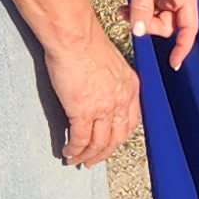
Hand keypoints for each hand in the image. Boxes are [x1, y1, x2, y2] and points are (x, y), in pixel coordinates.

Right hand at [47, 31, 143, 168]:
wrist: (75, 37)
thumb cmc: (87, 42)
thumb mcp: (112, 63)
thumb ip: (112, 81)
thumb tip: (102, 91)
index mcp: (130, 87)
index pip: (130, 122)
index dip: (119, 137)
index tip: (111, 144)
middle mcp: (121, 100)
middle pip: (116, 138)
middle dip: (104, 153)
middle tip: (94, 160)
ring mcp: (103, 108)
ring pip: (98, 143)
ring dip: (87, 155)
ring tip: (78, 161)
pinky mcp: (82, 111)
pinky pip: (80, 140)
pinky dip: (74, 150)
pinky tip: (68, 153)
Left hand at [122, 0, 198, 67]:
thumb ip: (141, 7)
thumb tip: (139, 32)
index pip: (189, 27)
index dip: (183, 47)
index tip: (174, 63)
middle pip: (170, 24)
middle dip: (149, 25)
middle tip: (130, 16)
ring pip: (159, 17)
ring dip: (142, 17)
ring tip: (124, 8)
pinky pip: (153, 6)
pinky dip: (141, 8)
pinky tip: (127, 3)